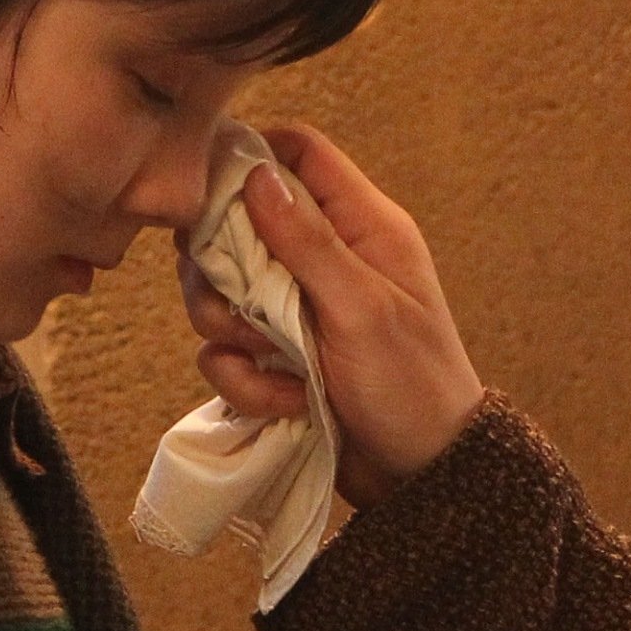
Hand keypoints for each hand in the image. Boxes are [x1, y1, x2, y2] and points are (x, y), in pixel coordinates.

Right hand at [178, 124, 487, 504]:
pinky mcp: (276, 358)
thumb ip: (308, 242)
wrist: (421, 478)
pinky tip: (286, 403)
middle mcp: (325, 259)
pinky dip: (245, 382)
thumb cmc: (412, 385)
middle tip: (241, 304)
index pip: (300, 153)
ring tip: (275, 364)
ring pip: (220, 291)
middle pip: (239, 222)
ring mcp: (296, 309)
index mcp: (362, 227)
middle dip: (222, 268)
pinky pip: (225, 353)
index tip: (208, 188)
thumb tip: (256, 174)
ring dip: (230, 331)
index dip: (250, 156)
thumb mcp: (362, 309)